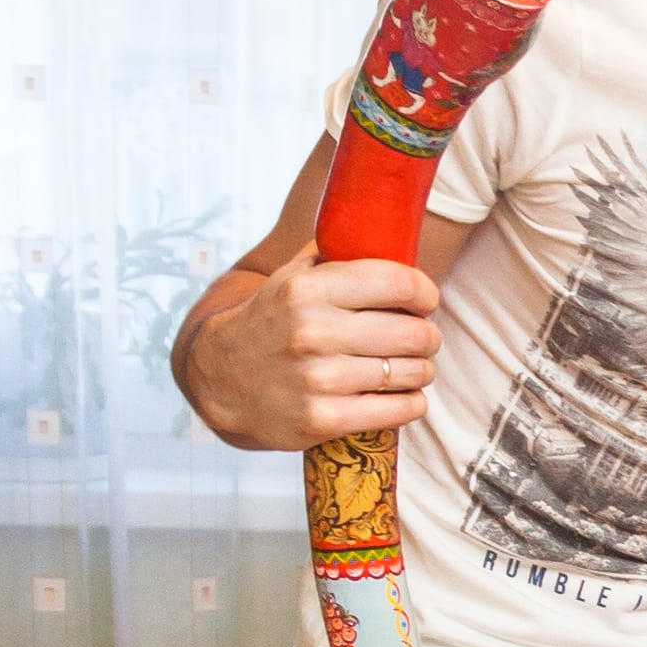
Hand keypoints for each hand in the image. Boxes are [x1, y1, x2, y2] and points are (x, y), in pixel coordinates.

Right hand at [177, 246, 442, 449]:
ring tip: (409, 366)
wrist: (219, 378)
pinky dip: (412, 402)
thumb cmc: (273, 321)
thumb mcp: (293, 276)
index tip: (424, 301)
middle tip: (420, 338)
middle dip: (428, 336)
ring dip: (422, 370)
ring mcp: (319, 379)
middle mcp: (313, 332)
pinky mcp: (324, 420)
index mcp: (309, 290)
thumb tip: (389, 226)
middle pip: (416, 333)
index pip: (400, 283)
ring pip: (415, 372)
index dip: (425, 293)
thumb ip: (338, 252)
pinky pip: (402, 410)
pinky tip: (401, 395)